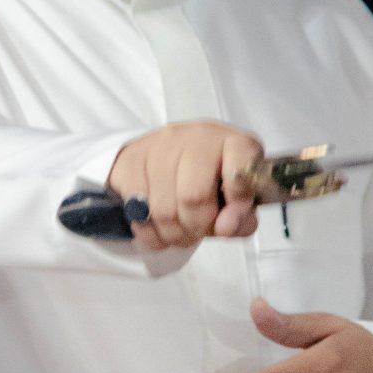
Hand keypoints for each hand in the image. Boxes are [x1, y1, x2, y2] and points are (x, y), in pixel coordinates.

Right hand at [107, 122, 264, 248]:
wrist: (166, 158)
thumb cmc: (209, 181)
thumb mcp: (235, 200)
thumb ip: (241, 219)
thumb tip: (227, 227)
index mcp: (233, 143)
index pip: (240, 169)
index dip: (237, 201)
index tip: (230, 218)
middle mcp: (198, 138)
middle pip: (194, 197)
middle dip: (197, 227)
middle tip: (198, 232)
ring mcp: (161, 146)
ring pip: (163, 210)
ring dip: (173, 234)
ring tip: (180, 233)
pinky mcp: (131, 160)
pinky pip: (138, 210)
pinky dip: (150, 233)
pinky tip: (159, 229)